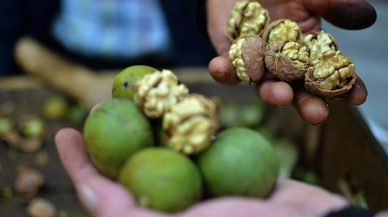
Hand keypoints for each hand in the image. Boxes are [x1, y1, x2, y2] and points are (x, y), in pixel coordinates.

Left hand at [55, 127, 349, 216]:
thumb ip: (129, 215)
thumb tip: (87, 194)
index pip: (109, 197)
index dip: (82, 167)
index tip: (65, 133)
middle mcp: (178, 204)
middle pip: (134, 166)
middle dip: (112, 135)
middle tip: (96, 104)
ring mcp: (203, 185)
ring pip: (165, 148)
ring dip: (147, 122)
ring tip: (130, 95)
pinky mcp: (226, 168)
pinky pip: (198, 140)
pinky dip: (183, 120)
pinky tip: (175, 101)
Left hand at [206, 0, 375, 124]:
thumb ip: (333, 6)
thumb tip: (368, 16)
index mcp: (307, 52)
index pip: (328, 74)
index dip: (344, 87)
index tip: (357, 97)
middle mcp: (283, 65)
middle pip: (297, 90)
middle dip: (306, 103)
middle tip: (316, 115)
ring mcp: (256, 65)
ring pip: (264, 85)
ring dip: (270, 93)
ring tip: (280, 96)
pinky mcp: (230, 59)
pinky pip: (228, 70)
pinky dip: (224, 71)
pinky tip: (221, 68)